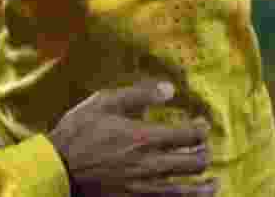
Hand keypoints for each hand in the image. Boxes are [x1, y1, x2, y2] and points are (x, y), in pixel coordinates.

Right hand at [48, 81, 216, 195]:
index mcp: (143, 137)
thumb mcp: (103, 102)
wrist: (60, 166)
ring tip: (214, 182)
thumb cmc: (79, 130)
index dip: (200, 129)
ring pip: (190, 190)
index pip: (187, 135)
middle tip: (204, 148)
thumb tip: (170, 89)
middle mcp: (151, 163)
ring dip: (206, 185)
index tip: (202, 125)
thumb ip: (138, 95)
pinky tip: (190, 195)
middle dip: (204, 154)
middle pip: (194, 163)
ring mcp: (146, 186)